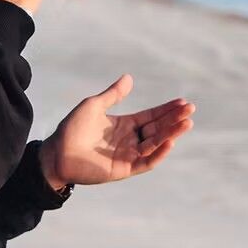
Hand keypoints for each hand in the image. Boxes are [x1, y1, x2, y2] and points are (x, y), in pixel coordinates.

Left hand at [40, 75, 194, 188]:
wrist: (57, 152)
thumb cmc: (72, 128)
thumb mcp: (94, 105)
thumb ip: (113, 94)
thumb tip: (130, 77)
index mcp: (125, 125)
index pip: (152, 116)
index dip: (166, 110)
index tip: (182, 102)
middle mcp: (130, 140)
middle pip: (157, 129)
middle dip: (174, 120)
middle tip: (190, 110)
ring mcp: (128, 155)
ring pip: (155, 144)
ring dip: (171, 134)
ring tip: (186, 123)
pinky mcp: (124, 169)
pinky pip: (146, 162)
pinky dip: (158, 153)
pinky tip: (169, 142)